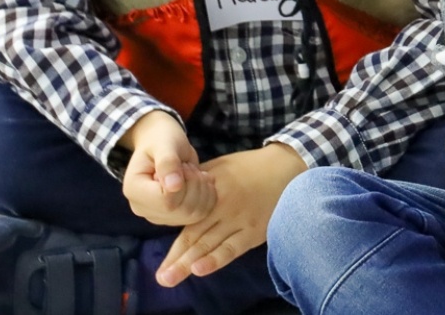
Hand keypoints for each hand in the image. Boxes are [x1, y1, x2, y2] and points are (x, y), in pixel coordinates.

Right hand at [121, 111, 214, 226]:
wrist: (162, 143)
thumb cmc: (162, 140)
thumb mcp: (165, 144)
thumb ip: (168, 162)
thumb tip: (174, 187)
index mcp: (134, 191)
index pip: (167, 202)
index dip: (184, 183)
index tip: (181, 165)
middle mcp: (143, 208)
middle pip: (182, 210)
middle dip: (195, 184)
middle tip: (188, 166)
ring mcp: (159, 216)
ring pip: (194, 214)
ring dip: (203, 189)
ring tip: (194, 172)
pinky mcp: (174, 216)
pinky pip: (201, 214)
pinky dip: (208, 195)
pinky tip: (202, 180)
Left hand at [156, 143, 307, 286]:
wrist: (288, 166)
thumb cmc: (251, 167)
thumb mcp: (220, 166)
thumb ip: (198, 182)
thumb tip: (173, 195)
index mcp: (212, 189)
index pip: (185, 216)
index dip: (170, 234)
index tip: (156, 252)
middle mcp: (223, 205)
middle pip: (195, 236)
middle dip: (176, 258)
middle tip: (160, 277)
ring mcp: (240, 219)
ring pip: (209, 245)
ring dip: (188, 264)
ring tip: (170, 278)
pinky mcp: (256, 230)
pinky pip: (233, 248)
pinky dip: (216, 259)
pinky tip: (200, 269)